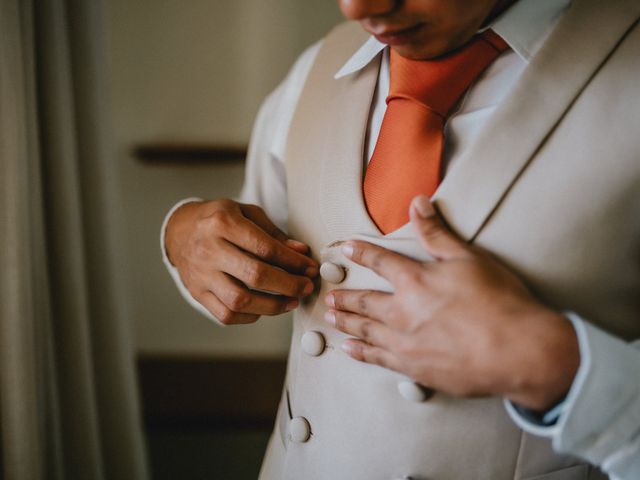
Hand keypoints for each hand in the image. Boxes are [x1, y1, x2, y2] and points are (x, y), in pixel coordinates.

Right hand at [165, 199, 317, 323]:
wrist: (180, 231)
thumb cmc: (218, 220)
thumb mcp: (246, 214)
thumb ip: (274, 234)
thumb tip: (301, 253)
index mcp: (222, 223)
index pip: (266, 248)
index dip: (293, 262)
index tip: (310, 269)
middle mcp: (209, 249)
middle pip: (255, 275)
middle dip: (288, 285)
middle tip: (306, 287)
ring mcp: (201, 274)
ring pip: (240, 300)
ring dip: (272, 306)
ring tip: (291, 302)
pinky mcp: (197, 293)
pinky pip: (226, 315)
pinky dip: (250, 316)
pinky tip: (264, 308)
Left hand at [324, 195, 579, 410]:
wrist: (519, 352)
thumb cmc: (499, 302)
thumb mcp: (469, 259)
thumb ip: (437, 233)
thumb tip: (417, 202)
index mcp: (415, 281)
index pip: (380, 261)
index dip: (361, 252)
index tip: (345, 248)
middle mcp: (403, 312)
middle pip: (364, 301)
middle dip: (345, 297)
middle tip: (329, 296)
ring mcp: (405, 343)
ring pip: (365, 330)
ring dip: (346, 322)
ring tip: (332, 318)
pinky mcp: (414, 368)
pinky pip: (378, 359)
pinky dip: (361, 353)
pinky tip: (350, 349)